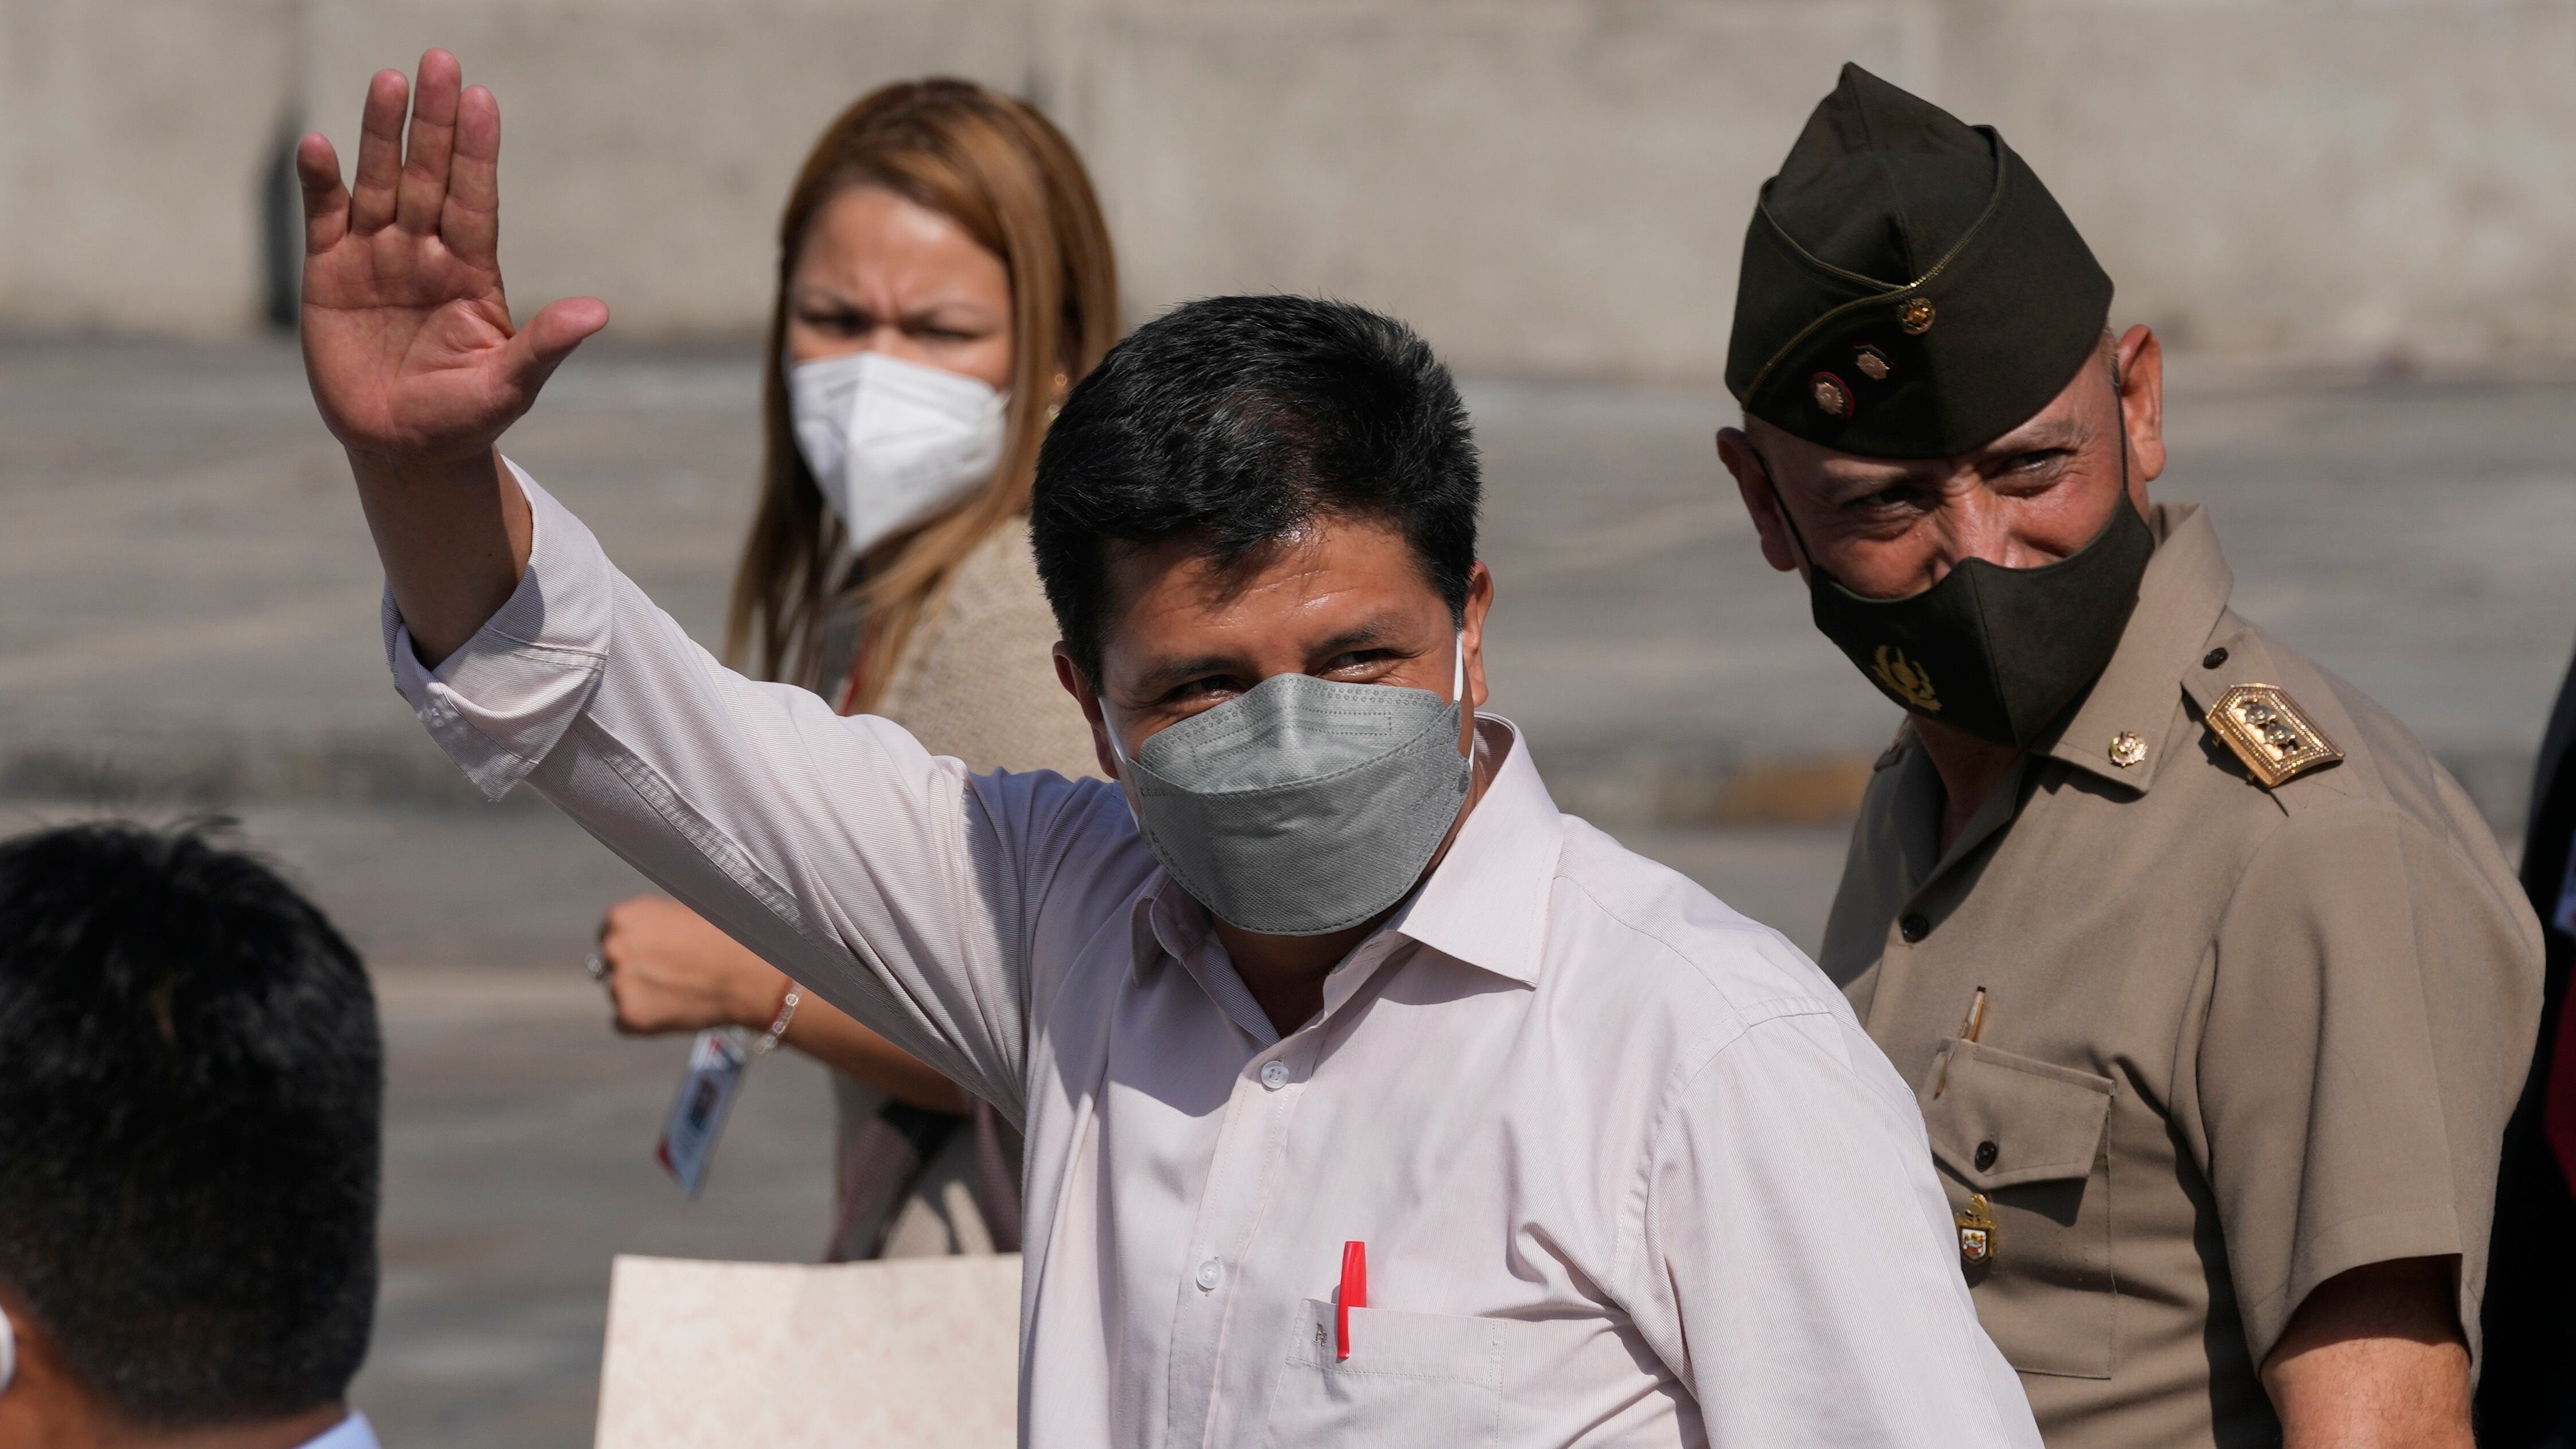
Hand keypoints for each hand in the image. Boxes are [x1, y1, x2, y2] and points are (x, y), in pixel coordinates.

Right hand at [296, 50, 603, 466]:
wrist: (402, 448)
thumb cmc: (463, 417)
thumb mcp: (509, 386)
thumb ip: (545, 346)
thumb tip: (597, 312)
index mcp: (473, 273)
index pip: (477, 201)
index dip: (479, 154)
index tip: (484, 101)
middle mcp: (427, 253)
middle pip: (431, 176)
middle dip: (435, 122)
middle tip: (440, 62)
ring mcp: (377, 257)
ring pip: (380, 182)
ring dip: (381, 135)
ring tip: (388, 82)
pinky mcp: (329, 271)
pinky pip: (325, 217)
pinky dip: (320, 183)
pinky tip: (319, 147)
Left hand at [596, 896, 786, 1035]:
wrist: (751, 975)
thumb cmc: (726, 937)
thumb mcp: (683, 911)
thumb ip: (653, 922)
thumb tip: (641, 933)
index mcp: (623, 917)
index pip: (610, 933)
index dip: (634, 944)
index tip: (653, 952)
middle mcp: (614, 948)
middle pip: (611, 963)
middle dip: (635, 969)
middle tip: (670, 973)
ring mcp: (619, 985)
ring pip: (619, 993)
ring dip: (641, 995)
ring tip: (680, 991)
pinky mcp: (630, 1017)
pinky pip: (624, 1023)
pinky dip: (645, 1021)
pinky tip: (674, 1009)